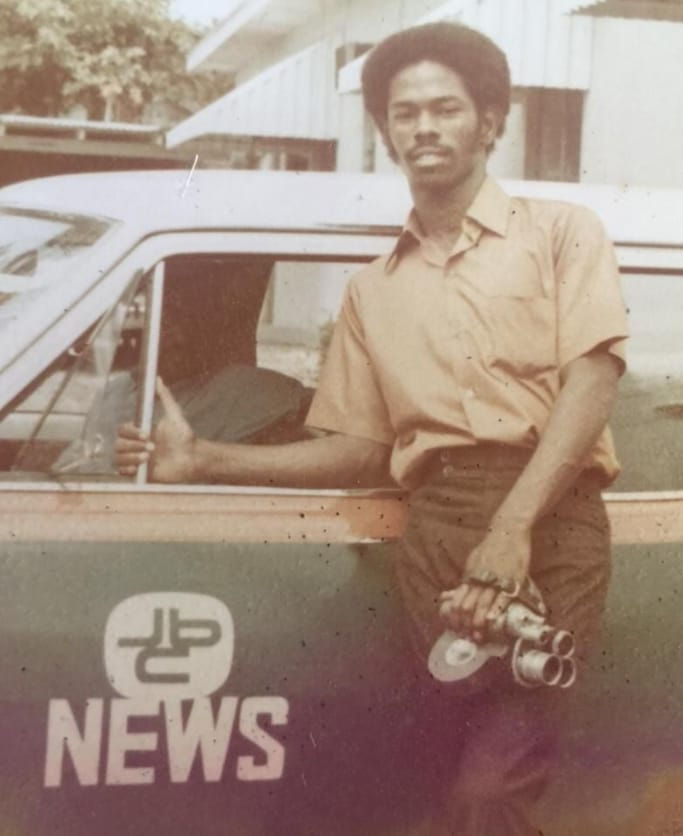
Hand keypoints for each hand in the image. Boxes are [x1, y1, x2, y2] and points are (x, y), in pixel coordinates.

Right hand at [115, 377, 195, 482]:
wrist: (193, 459)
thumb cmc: (185, 438)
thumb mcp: (175, 415)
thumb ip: (165, 397)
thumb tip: (158, 379)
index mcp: (141, 432)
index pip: (123, 430)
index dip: (132, 432)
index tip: (147, 435)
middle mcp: (136, 445)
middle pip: (118, 444)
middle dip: (133, 446)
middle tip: (152, 448)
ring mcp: (136, 459)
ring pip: (118, 458)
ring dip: (130, 457)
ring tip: (148, 458)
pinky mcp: (139, 474)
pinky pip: (122, 472)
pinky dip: (127, 469)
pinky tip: (140, 467)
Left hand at [438, 524, 531, 643]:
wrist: (508, 531)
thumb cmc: (491, 546)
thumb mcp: (474, 560)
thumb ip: (468, 577)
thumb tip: (460, 590)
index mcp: (470, 575)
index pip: (458, 598)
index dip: (456, 614)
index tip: (455, 626)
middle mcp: (480, 579)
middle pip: (468, 604)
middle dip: (466, 622)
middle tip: (466, 635)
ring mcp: (496, 579)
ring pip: (483, 603)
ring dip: (479, 621)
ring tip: (477, 634)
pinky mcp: (512, 579)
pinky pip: (503, 597)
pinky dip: (496, 610)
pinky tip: (492, 621)